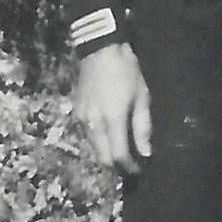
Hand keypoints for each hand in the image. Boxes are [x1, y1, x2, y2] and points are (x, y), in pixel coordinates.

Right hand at [72, 42, 151, 175]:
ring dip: (106, 155)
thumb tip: (145, 153)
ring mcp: (82, 118)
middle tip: (130, 166)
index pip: (118, 155)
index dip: (128, 167)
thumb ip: (142, 127)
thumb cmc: (126, 71)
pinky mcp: (76, 112)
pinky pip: (87, 136)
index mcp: (112, 119)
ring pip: (93, 148)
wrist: (100, 50)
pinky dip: (98, 142)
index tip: (138, 171)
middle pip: (102, 157)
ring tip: (121, 153)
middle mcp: (93, 123)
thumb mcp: (142, 97)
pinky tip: (109, 138)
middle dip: (116, 166)